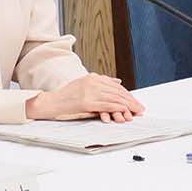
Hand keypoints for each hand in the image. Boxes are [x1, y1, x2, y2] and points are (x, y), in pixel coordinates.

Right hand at [28, 73, 142, 122]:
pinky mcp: (86, 102)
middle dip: (131, 101)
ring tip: (135, 113)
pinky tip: (124, 113)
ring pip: (114, 99)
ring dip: (127, 107)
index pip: (116, 87)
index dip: (128, 95)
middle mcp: (92, 82)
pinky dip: (117, 109)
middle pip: (117, 92)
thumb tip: (118, 82)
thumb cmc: (67, 96)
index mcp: (93, 77)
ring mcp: (89, 92)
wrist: (51, 102)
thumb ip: (102, 82)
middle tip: (140, 109)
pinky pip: (106, 105)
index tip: (136, 102)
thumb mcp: (84, 85)